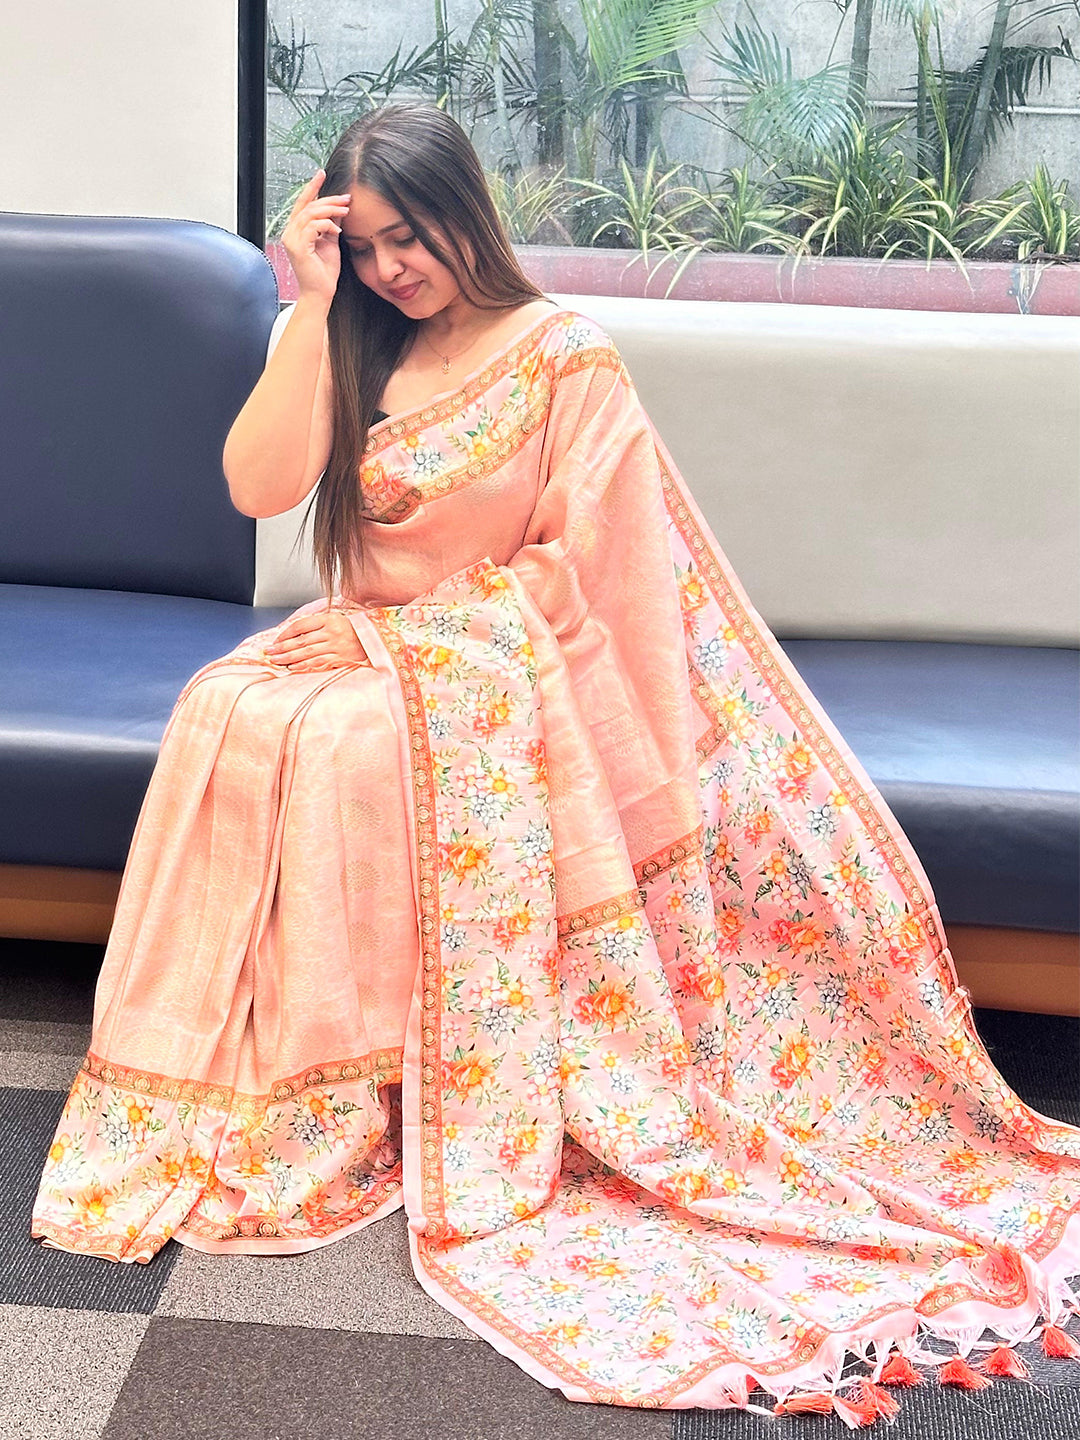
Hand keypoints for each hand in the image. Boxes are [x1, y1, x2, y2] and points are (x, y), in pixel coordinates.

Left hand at [263, 610, 369, 671]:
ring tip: (276, 661)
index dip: (285, 634)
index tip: (275, 640)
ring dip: (289, 658)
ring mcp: (336, 646)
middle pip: (301, 641)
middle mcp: (332, 632)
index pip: (301, 626)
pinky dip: (303, 666)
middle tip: (269, 652)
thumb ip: (317, 624)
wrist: (377, 639)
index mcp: (329, 619)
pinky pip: (318, 663)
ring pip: (307, 653)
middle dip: (282, 647)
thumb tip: (293, 634)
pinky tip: (292, 668)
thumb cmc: (355, 630)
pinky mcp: (341, 658)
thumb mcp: (336, 619)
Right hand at [280, 168, 351, 305]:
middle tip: (346, 198)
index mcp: (296, 229)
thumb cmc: (325, 271)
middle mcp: (290, 232)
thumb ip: (330, 225)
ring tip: (345, 211)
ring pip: (310, 213)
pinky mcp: (297, 248)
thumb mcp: (330, 242)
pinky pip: (312, 227)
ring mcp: (291, 240)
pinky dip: (326, 225)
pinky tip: (338, 230)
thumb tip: (338, 208)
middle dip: (328, 198)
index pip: (303, 203)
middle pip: (308, 205)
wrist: (321, 293)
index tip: (322, 173)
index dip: (312, 187)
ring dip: (330, 210)